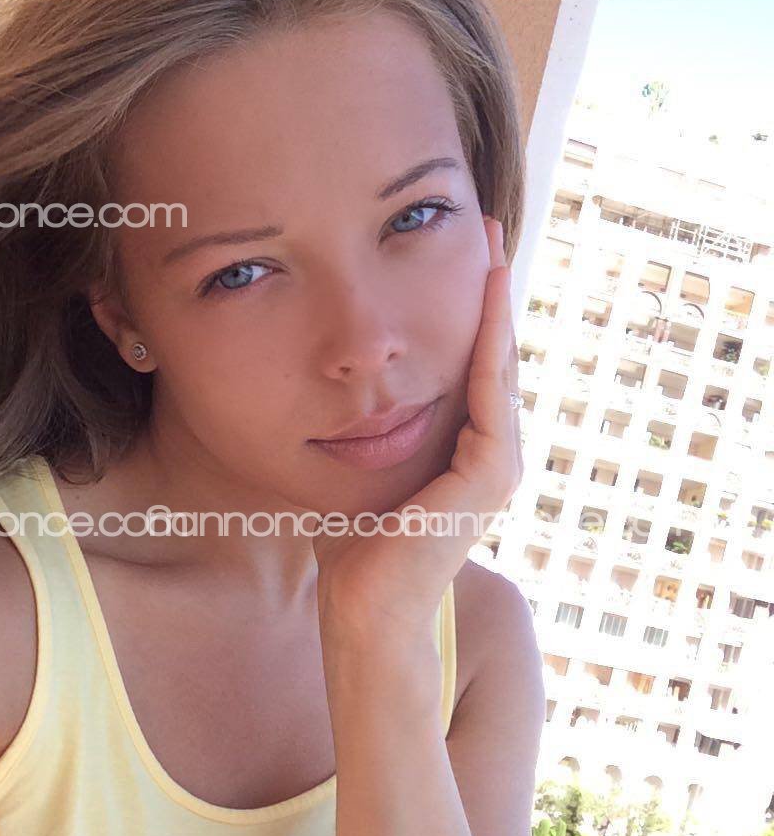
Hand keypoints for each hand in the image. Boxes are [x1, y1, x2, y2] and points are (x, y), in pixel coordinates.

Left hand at [313, 216, 521, 636]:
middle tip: (484, 225)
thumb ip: (366, 431)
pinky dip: (490, 343)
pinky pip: (492, 393)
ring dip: (495, 303)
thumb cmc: (351, 547)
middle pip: (492, 357)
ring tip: (490, 243)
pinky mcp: (490, 476)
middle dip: (488, 292)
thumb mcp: (360, 468)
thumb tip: (337, 393)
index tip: (459, 256)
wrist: (362, 609)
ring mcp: (496, 467)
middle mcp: (489, 456)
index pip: (470, 368)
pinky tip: (486, 295)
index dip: (467, 312)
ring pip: (499, 366)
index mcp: (463, 455)